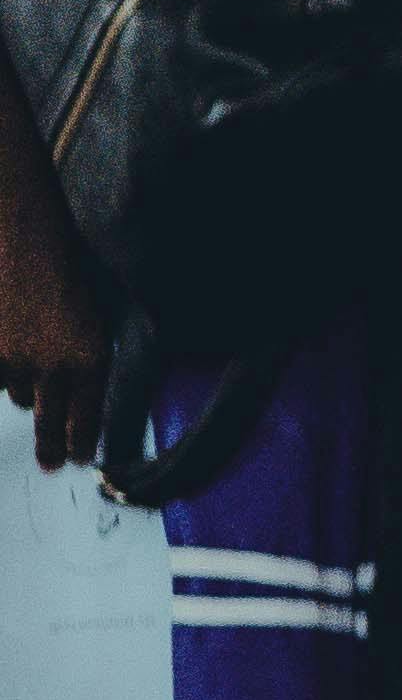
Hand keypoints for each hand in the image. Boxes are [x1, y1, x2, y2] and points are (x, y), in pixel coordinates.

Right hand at [0, 212, 105, 477]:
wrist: (19, 236)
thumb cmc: (66, 256)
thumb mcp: (95, 302)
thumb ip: (88, 340)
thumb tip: (82, 367)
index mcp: (91, 351)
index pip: (89, 411)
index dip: (84, 437)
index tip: (81, 455)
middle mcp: (52, 364)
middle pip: (51, 420)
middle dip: (52, 444)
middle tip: (52, 463)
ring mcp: (13, 360)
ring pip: (20, 394)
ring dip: (28, 391)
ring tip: (34, 392)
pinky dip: (2, 369)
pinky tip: (9, 357)